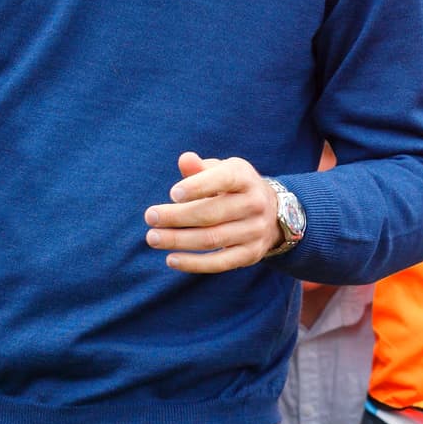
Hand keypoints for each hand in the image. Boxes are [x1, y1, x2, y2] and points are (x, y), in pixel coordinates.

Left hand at [143, 151, 280, 271]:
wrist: (272, 212)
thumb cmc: (232, 187)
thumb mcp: (221, 171)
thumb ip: (200, 168)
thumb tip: (185, 160)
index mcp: (245, 178)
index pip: (223, 179)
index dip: (197, 186)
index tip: (172, 193)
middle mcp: (255, 204)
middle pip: (212, 213)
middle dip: (177, 216)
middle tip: (150, 216)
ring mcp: (255, 231)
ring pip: (212, 239)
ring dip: (179, 240)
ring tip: (152, 238)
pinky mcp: (251, 254)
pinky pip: (220, 262)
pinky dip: (194, 263)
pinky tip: (171, 259)